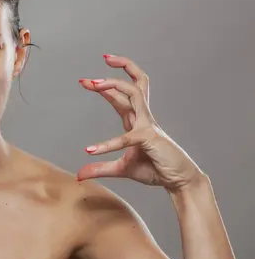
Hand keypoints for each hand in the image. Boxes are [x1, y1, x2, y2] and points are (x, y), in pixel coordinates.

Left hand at [76, 54, 203, 192]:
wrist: (179, 180)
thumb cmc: (155, 169)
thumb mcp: (121, 169)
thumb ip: (100, 169)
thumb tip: (78, 175)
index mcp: (136, 119)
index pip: (119, 96)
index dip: (104, 87)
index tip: (85, 82)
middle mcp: (142, 117)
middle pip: (130, 85)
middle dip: (108, 78)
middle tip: (84, 79)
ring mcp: (147, 124)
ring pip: (134, 92)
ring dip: (114, 84)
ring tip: (94, 84)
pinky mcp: (149, 138)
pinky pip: (127, 137)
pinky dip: (108, 144)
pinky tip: (91, 151)